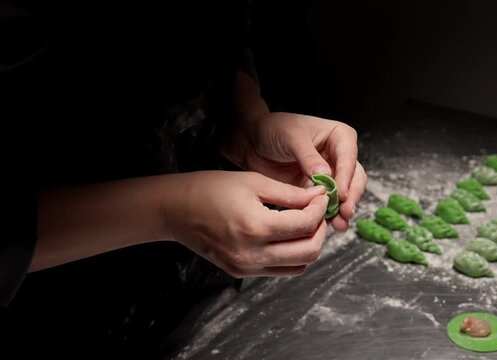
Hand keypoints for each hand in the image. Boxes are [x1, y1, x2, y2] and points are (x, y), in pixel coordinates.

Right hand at [165, 170, 328, 276]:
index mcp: (255, 227)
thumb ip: (290, 193)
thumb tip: (319, 196)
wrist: (175, 209)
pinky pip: (280, 269)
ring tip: (305, 223)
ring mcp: (246, 267)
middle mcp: (252, 254)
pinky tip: (288, 235)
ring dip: (309, 245)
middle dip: (320, 230)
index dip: (320, 209)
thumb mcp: (254, 182)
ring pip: (298, 266)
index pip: (305, 225)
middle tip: (318, 211)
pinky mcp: (242, 273)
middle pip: (308, 252)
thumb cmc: (210, 189)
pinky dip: (292, 255)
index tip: (321, 196)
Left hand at [233, 112, 366, 231]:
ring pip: (345, 194)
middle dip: (351, 196)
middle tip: (344, 212)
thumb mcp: (291, 137)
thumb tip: (325, 176)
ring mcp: (330, 175)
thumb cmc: (273, 129)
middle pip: (354, 178)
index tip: (341, 194)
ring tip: (339, 224)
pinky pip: (327, 204)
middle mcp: (339, 156)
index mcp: (339, 136)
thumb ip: (308, 156)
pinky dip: (329, 215)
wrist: (252, 142)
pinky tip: (327, 225)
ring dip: (343, 209)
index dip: (347, 176)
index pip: (349, 157)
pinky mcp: (317, 190)